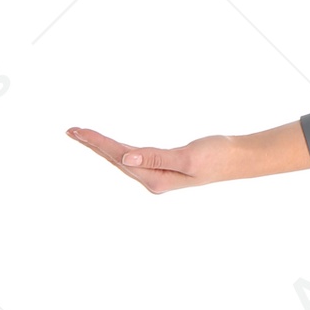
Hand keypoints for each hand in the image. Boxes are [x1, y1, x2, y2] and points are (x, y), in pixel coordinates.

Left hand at [66, 127, 238, 193]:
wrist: (238, 158)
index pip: (121, 157)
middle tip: (71, 130)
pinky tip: (111, 147)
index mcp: (156, 179)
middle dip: (93, 145)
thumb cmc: (217, 157)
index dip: (98, 143)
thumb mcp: (187, 158)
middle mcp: (153, 179)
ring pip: (123, 159)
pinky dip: (118, 149)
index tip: (79, 131)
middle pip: (116, 160)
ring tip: (83, 135)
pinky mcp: (164, 167)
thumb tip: (126, 159)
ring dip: (102, 147)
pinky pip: (134, 157)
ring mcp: (157, 174)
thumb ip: (156, 158)